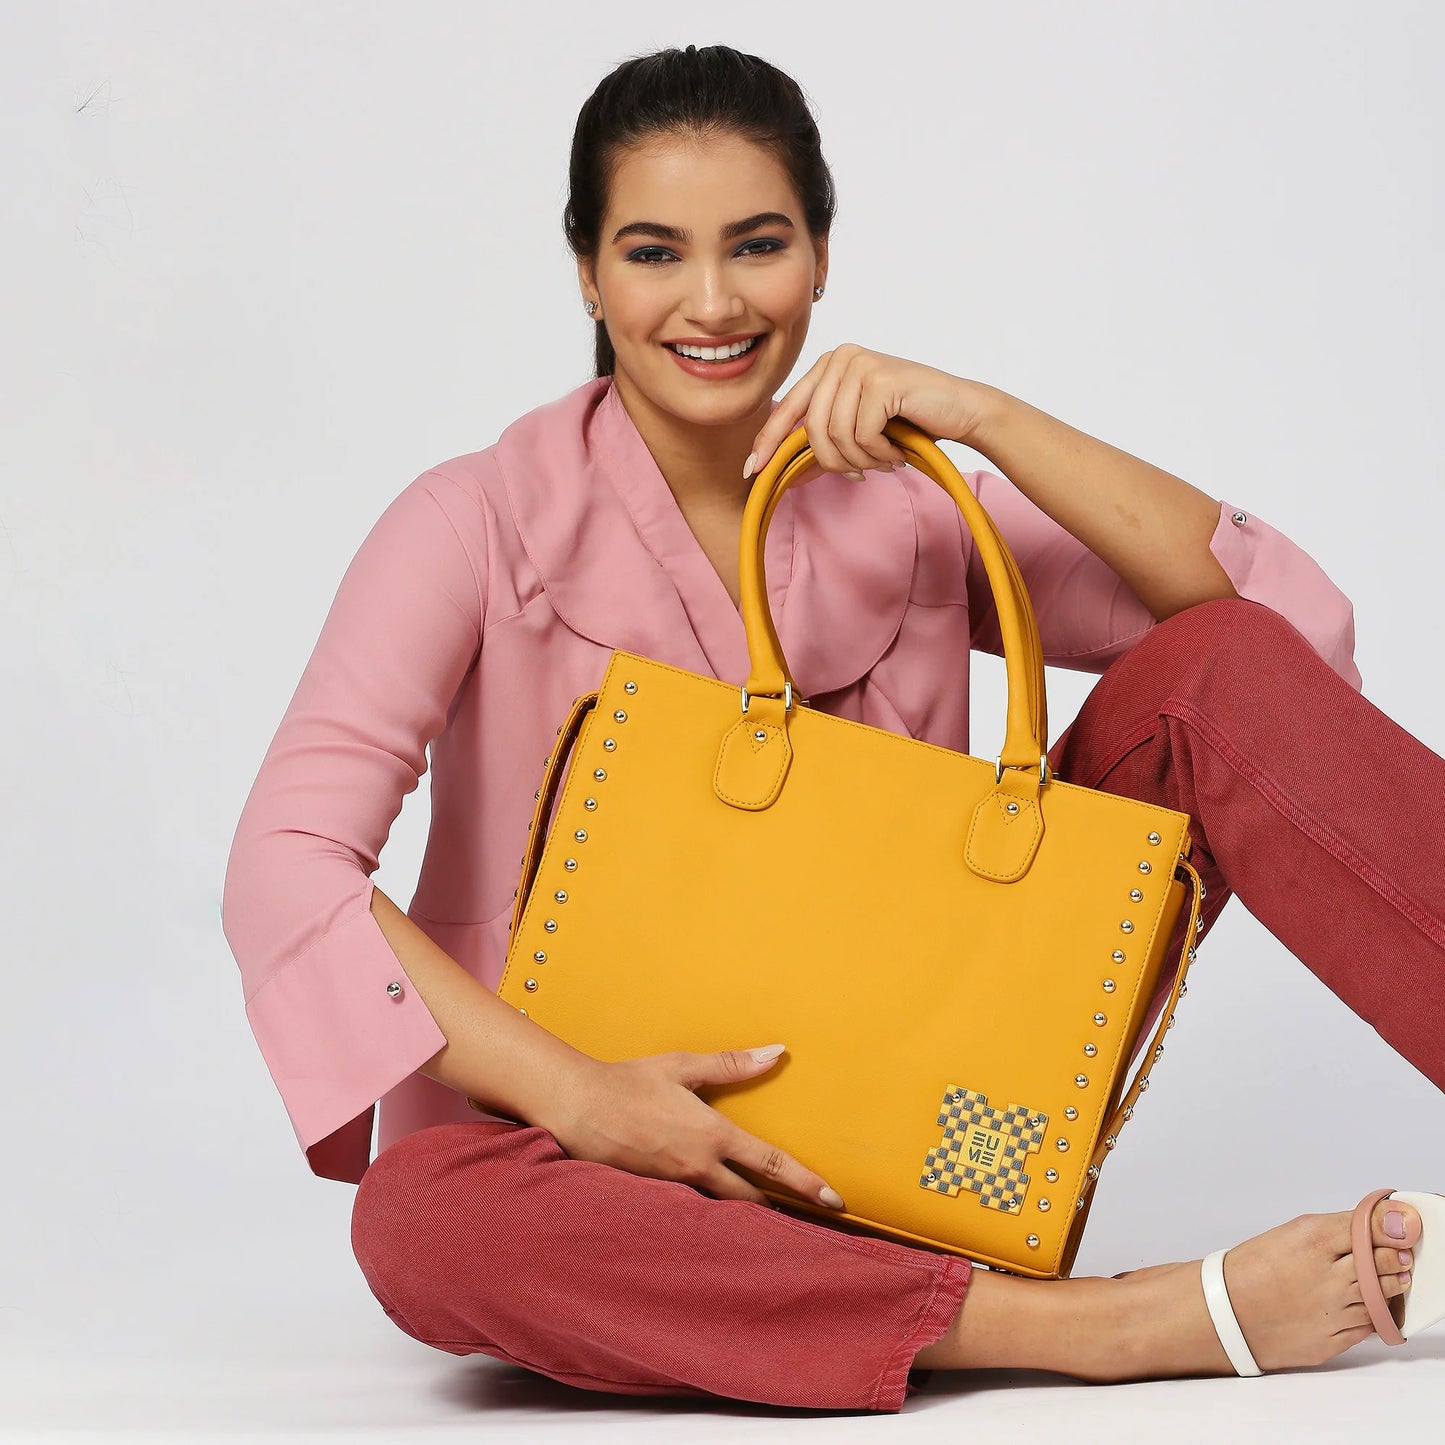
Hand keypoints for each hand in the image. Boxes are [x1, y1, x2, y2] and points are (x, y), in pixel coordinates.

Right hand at [541, 1045, 845, 1210]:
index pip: (772, 1165)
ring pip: (724, 1209)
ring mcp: (676, 1186)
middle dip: (781, 1209)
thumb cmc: (630, 1081)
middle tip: (807, 1216)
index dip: (808, 1184)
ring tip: (773, 1219)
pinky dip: (713, 1211)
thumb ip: (733, 1064)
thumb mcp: (683, 1066)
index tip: (836, 1201)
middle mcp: (699, 1168)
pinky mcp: (655, 1194)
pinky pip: (694, 1208)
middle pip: (753, 1201)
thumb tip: (776, 1052)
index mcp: (713, 1136)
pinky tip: (718, 1210)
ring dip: (749, 1213)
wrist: (577, 1107)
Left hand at [743, 343, 993, 481]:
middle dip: (835, 462)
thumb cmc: (910, 422)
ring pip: (835, 435)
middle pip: (811, 428)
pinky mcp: (880, 379)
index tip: (751, 471)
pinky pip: (861, 435)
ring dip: (860, 460)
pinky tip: (897, 450)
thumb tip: (775, 463)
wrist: (961, 411)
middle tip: (862, 473)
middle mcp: (840, 357)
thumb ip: (821, 434)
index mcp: (828, 364)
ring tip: (884, 459)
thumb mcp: (856, 425)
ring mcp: (860, 365)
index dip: (768, 442)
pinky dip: (879, 453)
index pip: (788, 408)